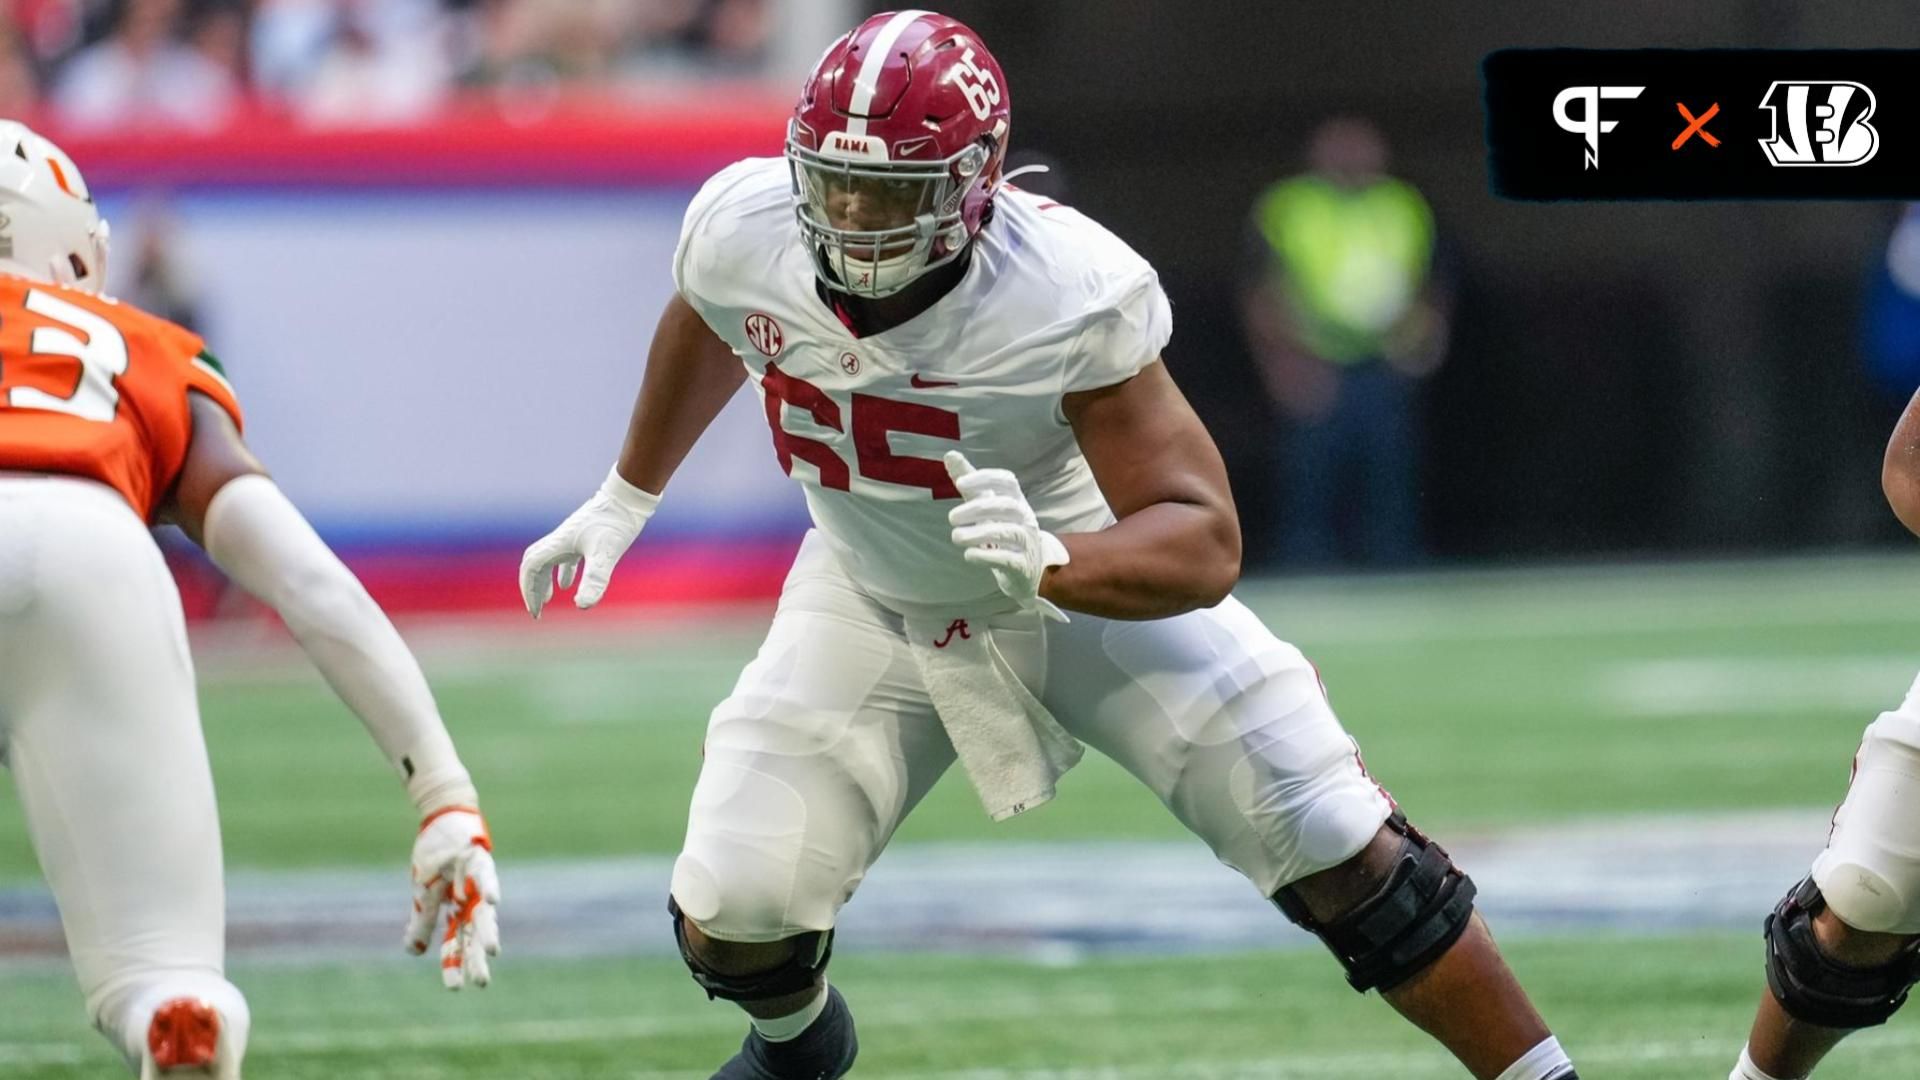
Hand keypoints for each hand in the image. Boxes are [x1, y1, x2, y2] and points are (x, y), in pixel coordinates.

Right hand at [404, 807, 500, 989]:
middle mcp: (469, 897)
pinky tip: (492, 900)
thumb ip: (422, 921)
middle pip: (473, 932)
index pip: (454, 940)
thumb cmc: (435, 854)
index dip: (454, 962)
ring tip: (492, 950)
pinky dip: (488, 886)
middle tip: (482, 983)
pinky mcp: (477, 858)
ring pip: (483, 908)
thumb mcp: (423, 891)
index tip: (455, 988)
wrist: (442, 815)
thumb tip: (414, 952)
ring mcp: (476, 879)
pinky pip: (484, 873)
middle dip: (476, 957)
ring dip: (487, 929)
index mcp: (455, 907)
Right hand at [519, 468, 659, 616]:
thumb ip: (594, 580)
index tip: (536, 611)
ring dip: (544, 581)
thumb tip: (581, 606)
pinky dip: (562, 572)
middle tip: (537, 610)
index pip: (531, 568)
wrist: (628, 497)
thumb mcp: (606, 554)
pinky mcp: (584, 536)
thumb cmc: (616, 523)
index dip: (529, 590)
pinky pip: (564, 557)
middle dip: (532, 588)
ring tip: (546, 600)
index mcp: (559, 544)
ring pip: (548, 561)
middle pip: (534, 565)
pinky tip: (567, 585)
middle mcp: (560, 540)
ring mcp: (571, 537)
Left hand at [943, 451, 1070, 620]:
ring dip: (978, 533)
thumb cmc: (1001, 531)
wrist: (1024, 571)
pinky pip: (1007, 559)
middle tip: (951, 517)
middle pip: (1006, 506)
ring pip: (1007, 532)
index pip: (1007, 481)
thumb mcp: (986, 507)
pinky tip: (968, 555)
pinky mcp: (1022, 566)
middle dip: (977, 509)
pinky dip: (985, 557)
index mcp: (1017, 500)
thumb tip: (949, 455)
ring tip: (956, 537)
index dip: (985, 479)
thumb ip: (969, 484)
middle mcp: (1025, 518)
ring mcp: (1027, 542)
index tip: (960, 484)